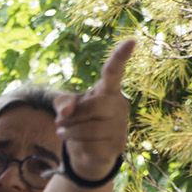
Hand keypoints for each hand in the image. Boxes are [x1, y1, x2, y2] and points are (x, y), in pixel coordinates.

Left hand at [54, 40, 134, 183]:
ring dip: (70, 132)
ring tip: (63, 132)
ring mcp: (121, 126)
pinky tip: (79, 146)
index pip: (113, 72)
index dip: (120, 57)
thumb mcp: (66, 108)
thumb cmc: (79, 120)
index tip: (131, 40)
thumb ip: (63, 103)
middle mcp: (119, 105)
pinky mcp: (117, 146)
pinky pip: (92, 145)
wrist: (89, 150)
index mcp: (108, 91)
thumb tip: (67, 111)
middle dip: (72, 116)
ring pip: (90, 129)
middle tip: (60, 122)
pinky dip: (78, 146)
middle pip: (94, 106)